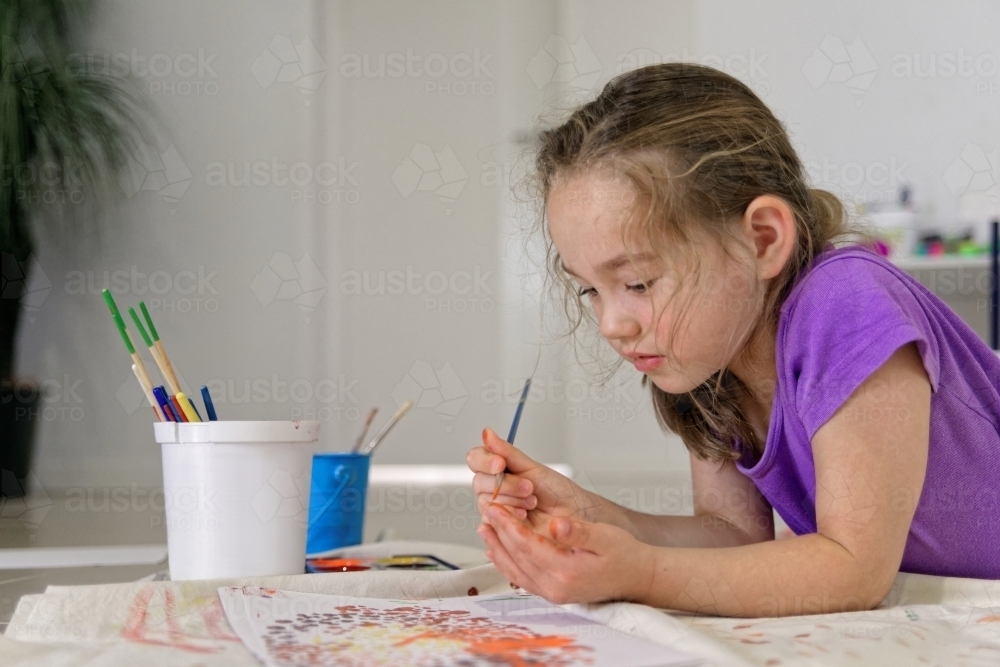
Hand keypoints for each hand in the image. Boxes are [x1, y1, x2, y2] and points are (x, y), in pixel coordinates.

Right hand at [467, 428, 602, 522]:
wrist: (572, 513)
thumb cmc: (555, 491)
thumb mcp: (531, 467)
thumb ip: (506, 451)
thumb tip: (487, 433)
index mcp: (498, 469)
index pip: (475, 459)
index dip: (484, 461)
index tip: (500, 463)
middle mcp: (493, 487)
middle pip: (479, 482)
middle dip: (506, 484)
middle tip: (528, 487)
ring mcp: (495, 508)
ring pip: (485, 502)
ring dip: (512, 501)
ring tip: (532, 502)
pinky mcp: (499, 526)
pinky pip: (491, 521)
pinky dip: (510, 515)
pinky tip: (524, 515)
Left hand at [476, 503, 656, 604]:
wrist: (637, 578)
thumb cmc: (625, 555)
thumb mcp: (606, 537)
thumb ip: (579, 532)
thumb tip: (556, 524)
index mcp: (567, 571)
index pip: (527, 545)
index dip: (507, 524)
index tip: (494, 506)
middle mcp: (556, 587)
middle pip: (516, 557)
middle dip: (498, 532)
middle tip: (485, 510)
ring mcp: (553, 593)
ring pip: (515, 570)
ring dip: (498, 548)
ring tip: (485, 527)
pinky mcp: (553, 593)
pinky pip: (522, 578)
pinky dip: (508, 562)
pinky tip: (500, 549)